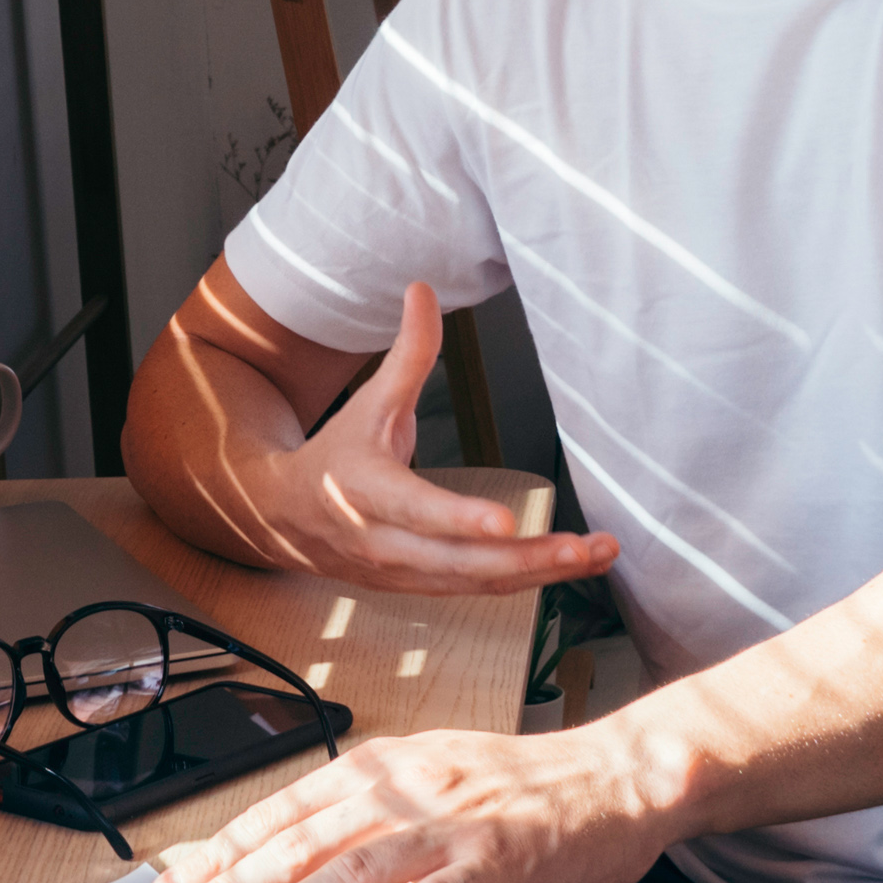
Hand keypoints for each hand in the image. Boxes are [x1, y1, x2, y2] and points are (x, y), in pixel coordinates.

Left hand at [149, 722, 677, 882]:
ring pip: (356, 867)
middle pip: (305, 839)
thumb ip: (366, 813)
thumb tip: (289, 861)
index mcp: (388, 764)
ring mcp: (454, 825)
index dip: (227, 848)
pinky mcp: (500, 862)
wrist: (618, 775)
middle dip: (233, 882)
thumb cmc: (520, 786)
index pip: (288, 808)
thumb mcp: (430, 775)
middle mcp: (411, 788)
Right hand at [257, 282, 618, 595]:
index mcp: (367, 492)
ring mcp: (406, 575)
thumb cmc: (337, 457)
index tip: (504, 522)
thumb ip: (408, 353)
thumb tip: (423, 290)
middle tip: (581, 547)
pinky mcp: (423, 590)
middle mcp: (386, 543)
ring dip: (541, 573)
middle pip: (460, 562)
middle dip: (525, 557)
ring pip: (478, 583)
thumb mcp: (369, 402)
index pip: (416, 509)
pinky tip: (574, 564)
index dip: (459, 518)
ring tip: (597, 553)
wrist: (286, 518)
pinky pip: (481, 592)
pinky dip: (529, 581)